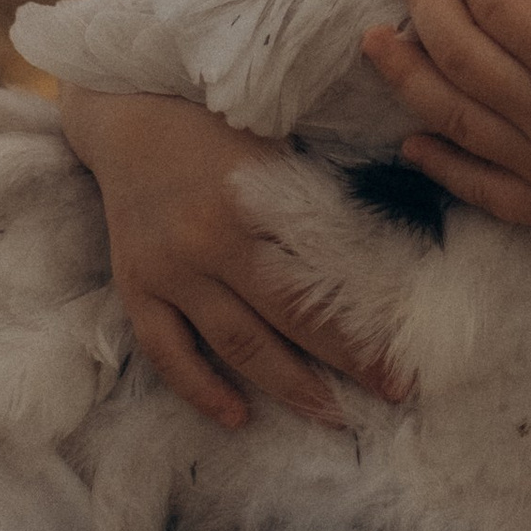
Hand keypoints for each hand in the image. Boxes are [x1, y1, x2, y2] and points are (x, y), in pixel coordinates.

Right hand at [64, 87, 410, 431]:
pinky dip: (200, 388)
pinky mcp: (135, 287)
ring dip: (288, 385)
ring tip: (333, 415)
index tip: (405, 350)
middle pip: (288, 317)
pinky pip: (167, 352)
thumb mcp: (272, 151)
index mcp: (252, 202)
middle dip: (346, 360)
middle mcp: (208, 242)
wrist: (125, 113)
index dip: (366, 318)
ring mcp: (168, 270)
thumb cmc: (212, 124)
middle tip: (392, 392)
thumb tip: (375, 260)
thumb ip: (309, 204)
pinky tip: (237, 417)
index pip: (321, 274)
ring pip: (235, 343)